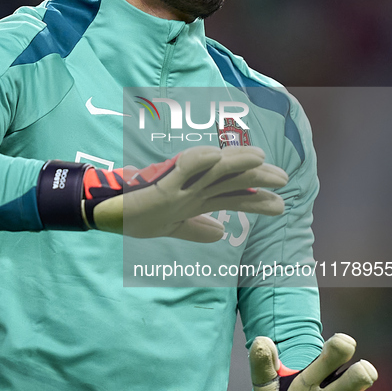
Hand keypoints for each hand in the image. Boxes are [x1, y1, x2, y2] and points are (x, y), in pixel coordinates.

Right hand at [92, 145, 287, 241]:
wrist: (108, 213)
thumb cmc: (136, 215)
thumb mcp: (172, 226)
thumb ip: (196, 228)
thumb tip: (220, 234)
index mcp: (195, 199)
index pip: (232, 195)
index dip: (256, 198)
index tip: (280, 205)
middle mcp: (192, 189)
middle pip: (230, 179)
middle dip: (258, 178)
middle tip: (283, 180)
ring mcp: (179, 185)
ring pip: (213, 169)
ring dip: (237, 162)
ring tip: (261, 160)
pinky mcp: (161, 183)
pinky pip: (182, 167)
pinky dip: (198, 159)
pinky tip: (215, 155)